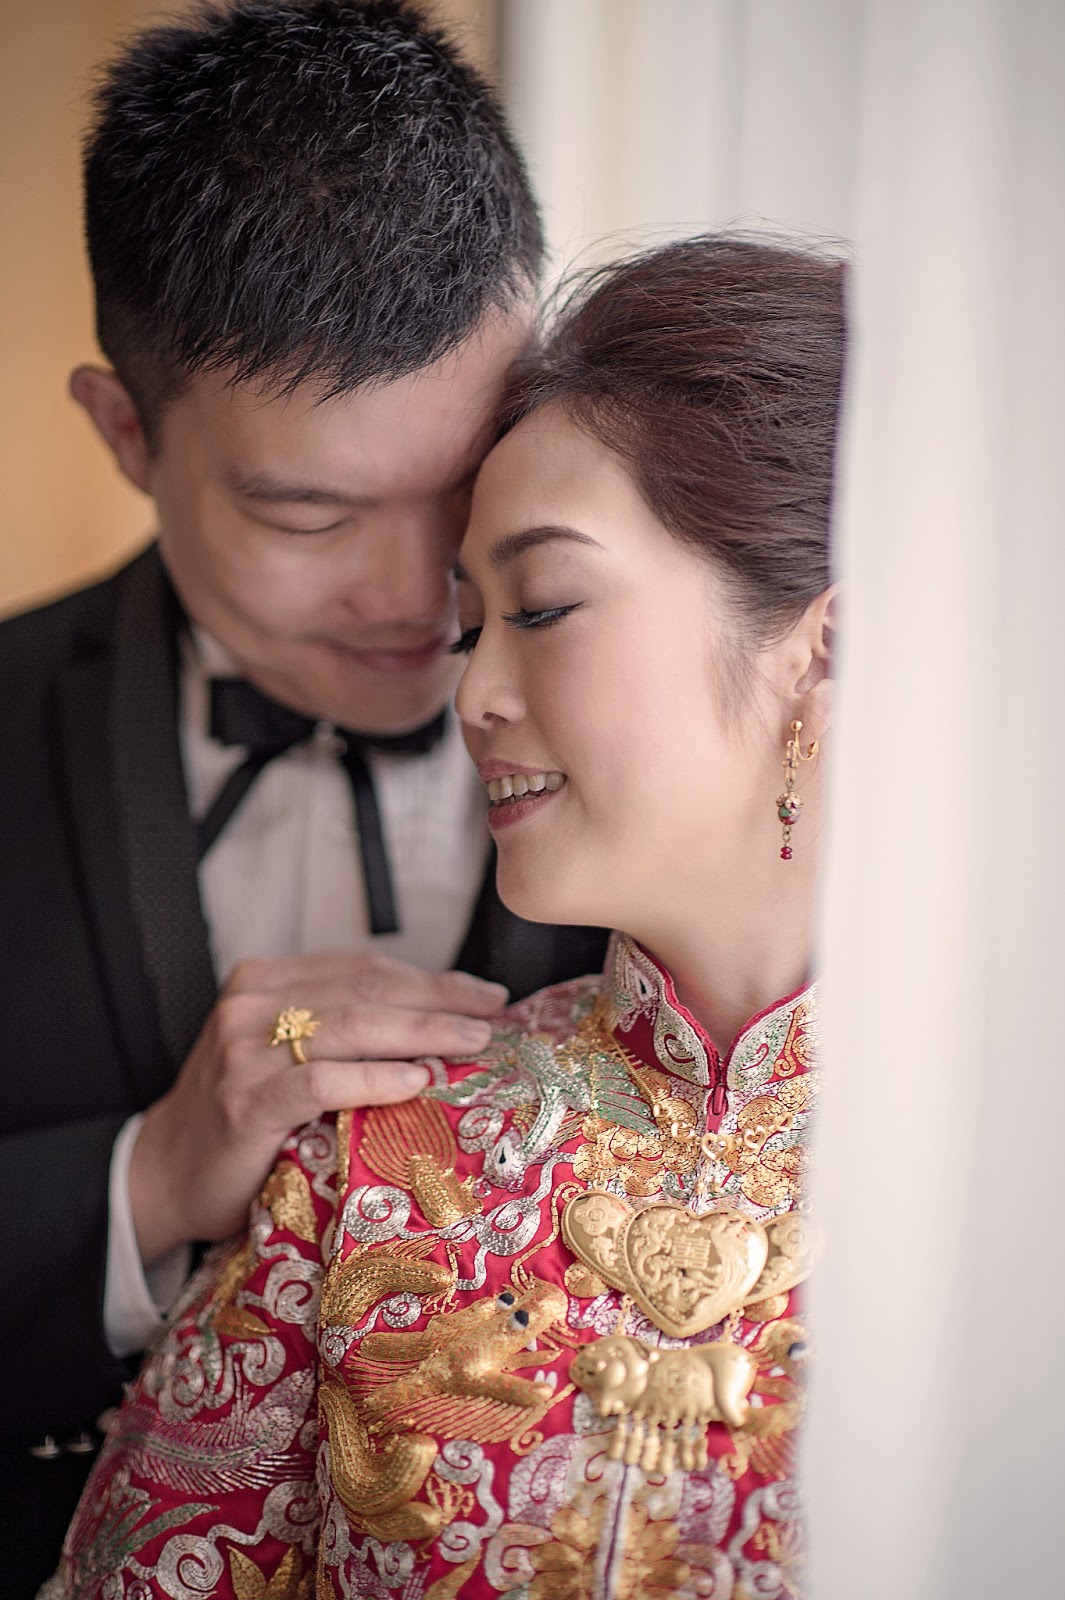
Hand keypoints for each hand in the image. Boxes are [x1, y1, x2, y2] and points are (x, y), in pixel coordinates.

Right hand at [129, 952, 506, 1264]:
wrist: (163, 1175)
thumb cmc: (242, 1117)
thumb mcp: (284, 1055)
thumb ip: (341, 1032)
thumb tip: (441, 1023)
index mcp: (264, 980)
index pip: (364, 969)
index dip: (430, 978)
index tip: (484, 993)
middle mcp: (251, 1005)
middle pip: (365, 992)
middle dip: (439, 1000)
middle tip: (493, 1015)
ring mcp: (243, 1053)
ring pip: (350, 1028)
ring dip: (421, 1032)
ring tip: (471, 1043)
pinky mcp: (243, 1102)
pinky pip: (321, 1081)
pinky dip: (374, 1078)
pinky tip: (417, 1081)